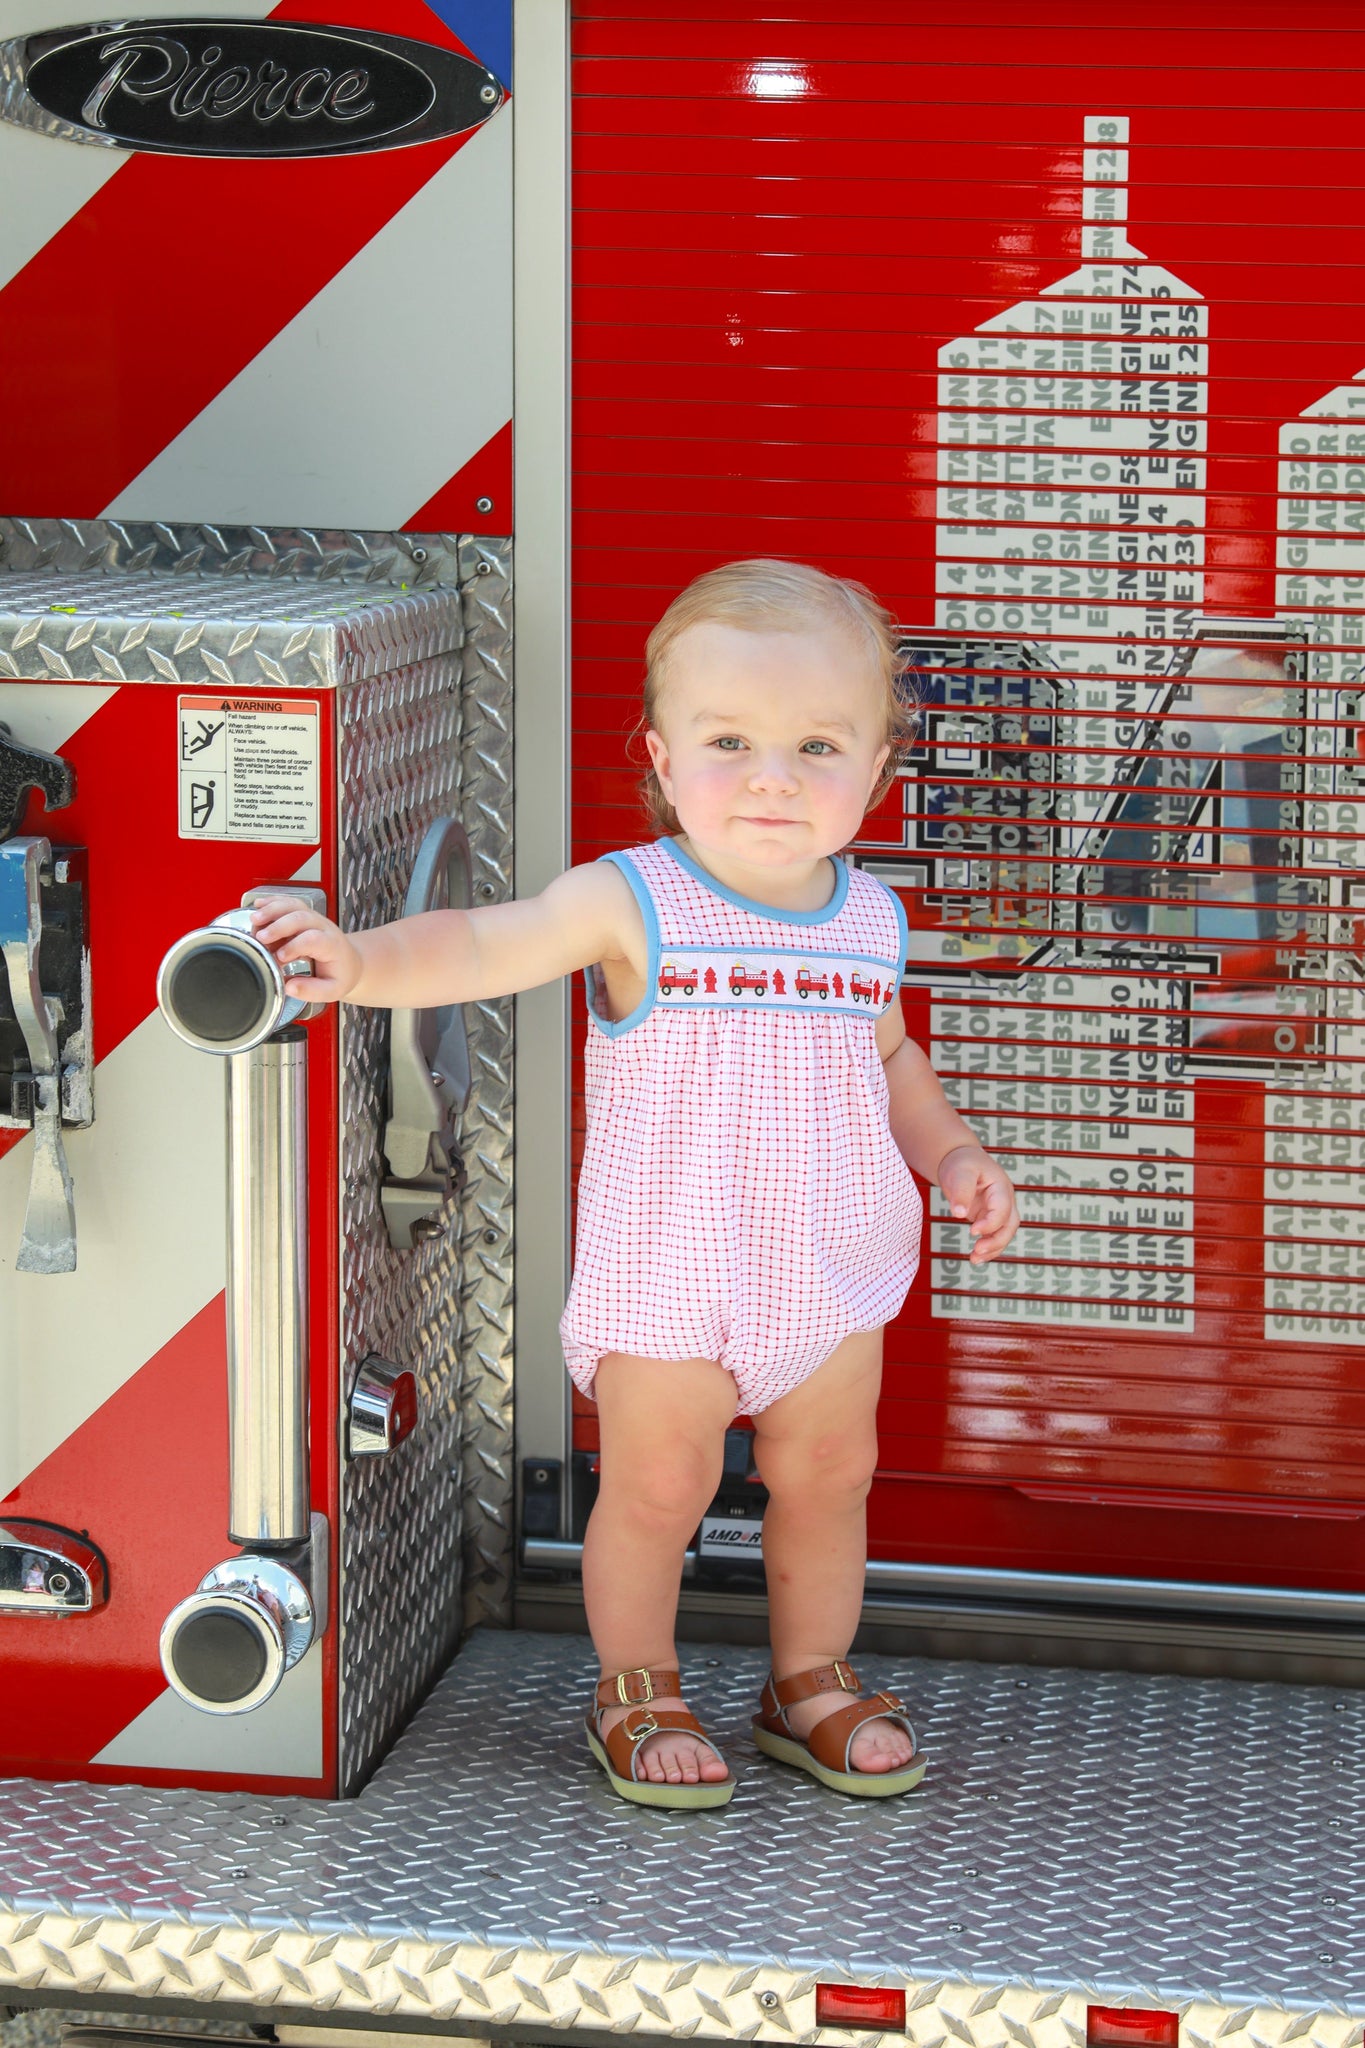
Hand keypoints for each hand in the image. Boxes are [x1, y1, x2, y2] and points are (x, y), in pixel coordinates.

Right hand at [251, 895, 361, 1003]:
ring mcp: (313, 918)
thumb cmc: (340, 974)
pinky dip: (272, 902)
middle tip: (260, 938)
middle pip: (301, 918)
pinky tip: (258, 906)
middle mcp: (323, 927)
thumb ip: (312, 991)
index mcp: (331, 945)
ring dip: (272, 910)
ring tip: (254, 920)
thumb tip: (289, 987)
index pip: (313, 939)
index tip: (279, 957)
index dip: (294, 945)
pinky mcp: (303, 914)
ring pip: (293, 906)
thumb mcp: (332, 990)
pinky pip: (288, 902)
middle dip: (278, 926)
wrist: (349, 960)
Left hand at [937, 1144, 1018, 1263]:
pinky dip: (988, 1248)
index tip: (972, 1231)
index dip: (991, 1223)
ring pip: (1004, 1234)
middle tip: (976, 1252)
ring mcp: (999, 1210)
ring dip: (993, 1249)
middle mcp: (1004, 1200)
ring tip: (974, 1259)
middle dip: (996, 1241)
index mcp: (1000, 1187)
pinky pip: (994, 1236)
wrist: (960, 1159)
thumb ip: (961, 1191)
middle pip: (1010, 1225)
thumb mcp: (960, 1172)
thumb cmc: (962, 1163)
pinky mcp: (990, 1218)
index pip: (1002, 1209)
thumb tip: (959, 1214)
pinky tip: (975, 1257)